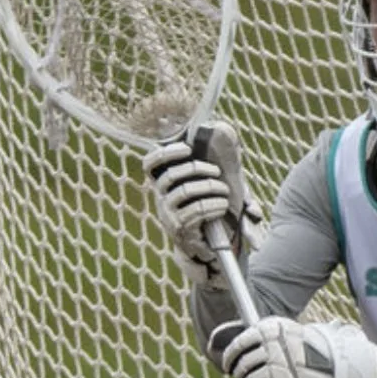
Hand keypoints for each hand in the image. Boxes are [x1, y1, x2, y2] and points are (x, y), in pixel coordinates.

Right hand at [143, 121, 259, 288]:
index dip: (166, 153)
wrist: (209, 248)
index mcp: (164, 184)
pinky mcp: (179, 229)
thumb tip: (226, 128)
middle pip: (172, 175)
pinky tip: (221, 206)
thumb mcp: (214, 185)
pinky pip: (194, 210)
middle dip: (198, 169)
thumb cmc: (211, 212)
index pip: (150, 163)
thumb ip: (218, 159)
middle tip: (217, 173)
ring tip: (224, 193)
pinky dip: (212, 205)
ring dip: (209, 188)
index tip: (187, 148)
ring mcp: (168, 215)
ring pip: (184, 191)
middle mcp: (161, 198)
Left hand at [223, 317, 376, 377]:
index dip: (229, 357)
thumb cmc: (314, 351)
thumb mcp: (289, 334)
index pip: (239, 344)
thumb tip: (224, 339)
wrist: (341, 367)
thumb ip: (264, 338)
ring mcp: (276, 369)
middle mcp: (271, 348)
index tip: (227, 365)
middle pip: (243, 367)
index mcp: (270, 329)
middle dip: (241, 377)